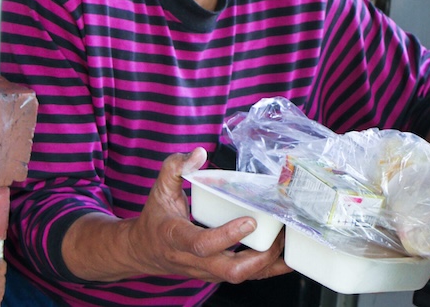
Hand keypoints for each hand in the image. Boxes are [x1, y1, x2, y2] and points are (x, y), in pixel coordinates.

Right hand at [62, 149, 289, 282]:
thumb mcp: (159, 188)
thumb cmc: (155, 217)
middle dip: (259, 257)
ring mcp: (205, 271)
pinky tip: (286, 258)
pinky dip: (267, 270)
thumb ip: (176, 167)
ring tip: (287, 241)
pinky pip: (244, 277)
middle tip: (279, 236)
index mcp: (176, 237)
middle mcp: (192, 260)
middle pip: (228, 270)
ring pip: (239, 277)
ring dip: (267, 263)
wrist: (142, 251)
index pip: (202, 244)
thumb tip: (200, 153)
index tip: (250, 221)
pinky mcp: (215, 274)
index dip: (228, 236)